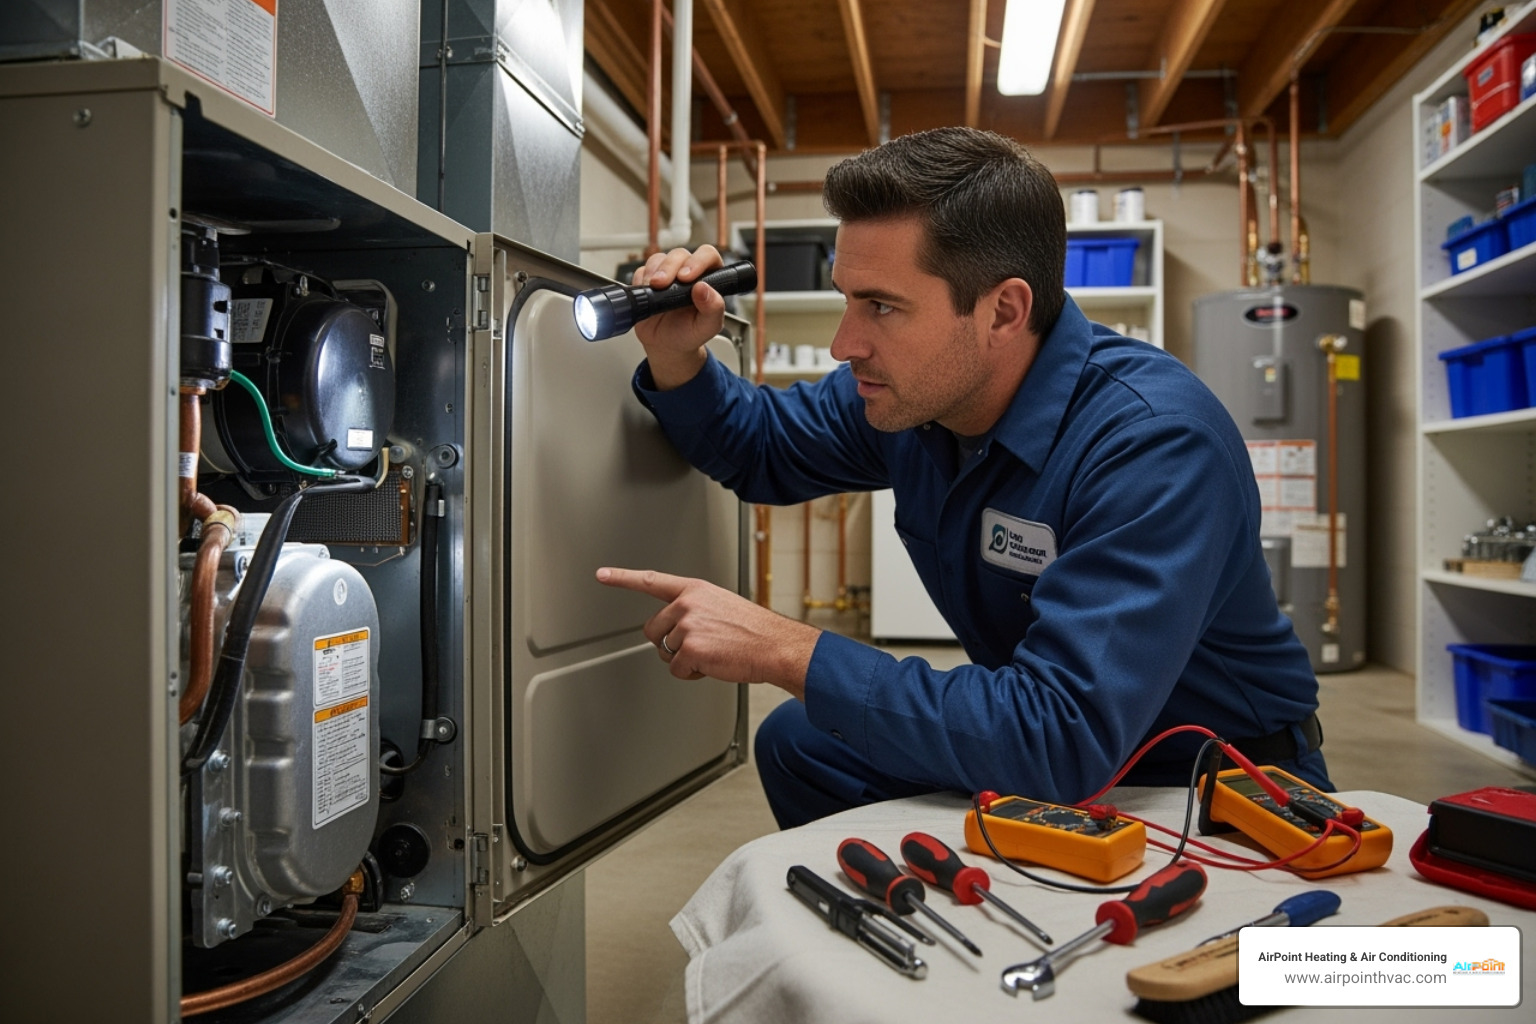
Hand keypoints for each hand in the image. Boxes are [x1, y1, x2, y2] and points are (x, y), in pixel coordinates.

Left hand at [596, 566, 818, 698]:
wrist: (775, 645)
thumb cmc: (753, 630)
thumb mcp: (722, 605)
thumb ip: (695, 609)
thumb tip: (675, 627)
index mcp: (695, 590)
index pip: (652, 581)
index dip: (623, 578)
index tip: (602, 574)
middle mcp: (688, 604)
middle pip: (654, 631)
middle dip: (670, 644)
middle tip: (699, 646)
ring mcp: (688, 626)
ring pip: (666, 652)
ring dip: (685, 660)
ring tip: (713, 653)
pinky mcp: (691, 649)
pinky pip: (677, 670)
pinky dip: (693, 674)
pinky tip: (713, 664)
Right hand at [631, 246, 726, 389]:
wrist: (666, 345)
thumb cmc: (690, 333)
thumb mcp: (707, 327)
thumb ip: (714, 309)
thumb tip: (704, 289)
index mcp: (709, 278)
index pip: (707, 255)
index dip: (697, 261)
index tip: (686, 277)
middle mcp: (688, 272)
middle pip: (680, 255)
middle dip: (670, 267)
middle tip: (663, 284)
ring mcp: (667, 274)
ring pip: (659, 259)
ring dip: (654, 272)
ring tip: (653, 288)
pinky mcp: (648, 278)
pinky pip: (642, 270)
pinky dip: (641, 279)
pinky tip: (646, 292)